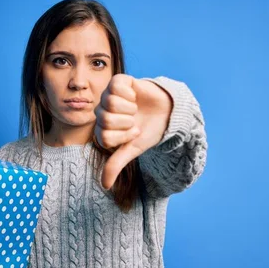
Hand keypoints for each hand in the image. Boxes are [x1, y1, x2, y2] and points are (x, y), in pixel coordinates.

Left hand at [94, 74, 172, 189]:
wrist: (167, 112)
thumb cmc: (148, 131)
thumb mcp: (132, 149)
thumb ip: (116, 164)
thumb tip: (105, 186)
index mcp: (102, 130)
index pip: (105, 137)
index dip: (123, 137)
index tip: (133, 133)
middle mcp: (101, 113)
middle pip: (106, 120)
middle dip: (127, 123)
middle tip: (135, 120)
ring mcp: (108, 96)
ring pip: (110, 103)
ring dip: (129, 108)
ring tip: (135, 108)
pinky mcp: (117, 82)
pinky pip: (116, 87)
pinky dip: (130, 93)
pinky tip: (134, 96)